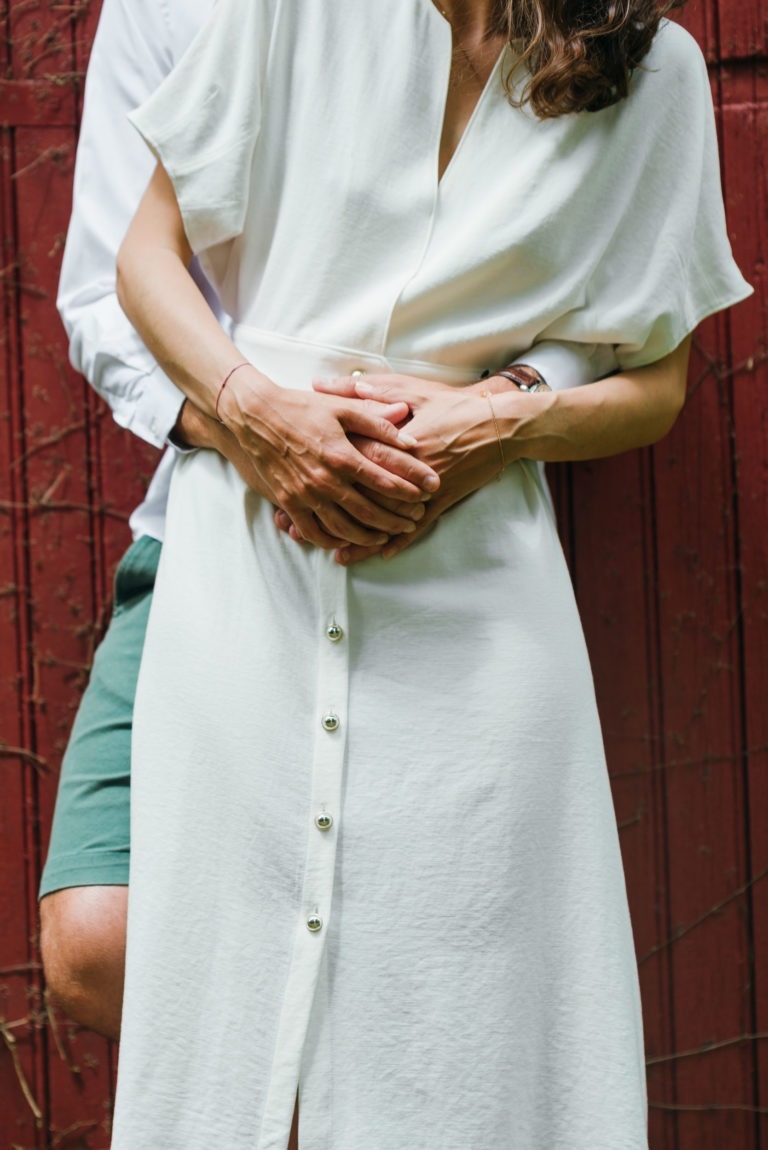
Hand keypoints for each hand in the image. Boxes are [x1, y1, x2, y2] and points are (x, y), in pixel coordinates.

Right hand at [218, 367, 439, 548]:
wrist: (255, 415)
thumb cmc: (301, 407)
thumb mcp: (342, 407)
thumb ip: (377, 422)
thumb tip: (410, 437)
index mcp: (341, 455)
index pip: (384, 481)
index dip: (409, 491)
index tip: (427, 494)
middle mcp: (325, 480)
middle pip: (369, 511)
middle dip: (396, 520)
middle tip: (413, 522)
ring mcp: (305, 495)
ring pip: (343, 527)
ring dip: (369, 536)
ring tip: (386, 537)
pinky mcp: (288, 502)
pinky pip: (313, 531)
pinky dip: (332, 541)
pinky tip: (345, 542)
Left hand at [312, 373, 513, 561]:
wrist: (499, 423)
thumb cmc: (452, 403)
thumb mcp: (408, 389)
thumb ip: (363, 390)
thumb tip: (321, 384)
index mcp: (390, 441)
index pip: (350, 462)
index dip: (320, 477)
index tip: (294, 488)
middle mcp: (403, 470)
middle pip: (360, 498)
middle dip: (330, 517)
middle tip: (301, 532)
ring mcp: (423, 490)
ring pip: (385, 520)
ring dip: (361, 539)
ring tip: (337, 554)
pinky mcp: (442, 501)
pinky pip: (417, 527)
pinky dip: (399, 541)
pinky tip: (382, 554)